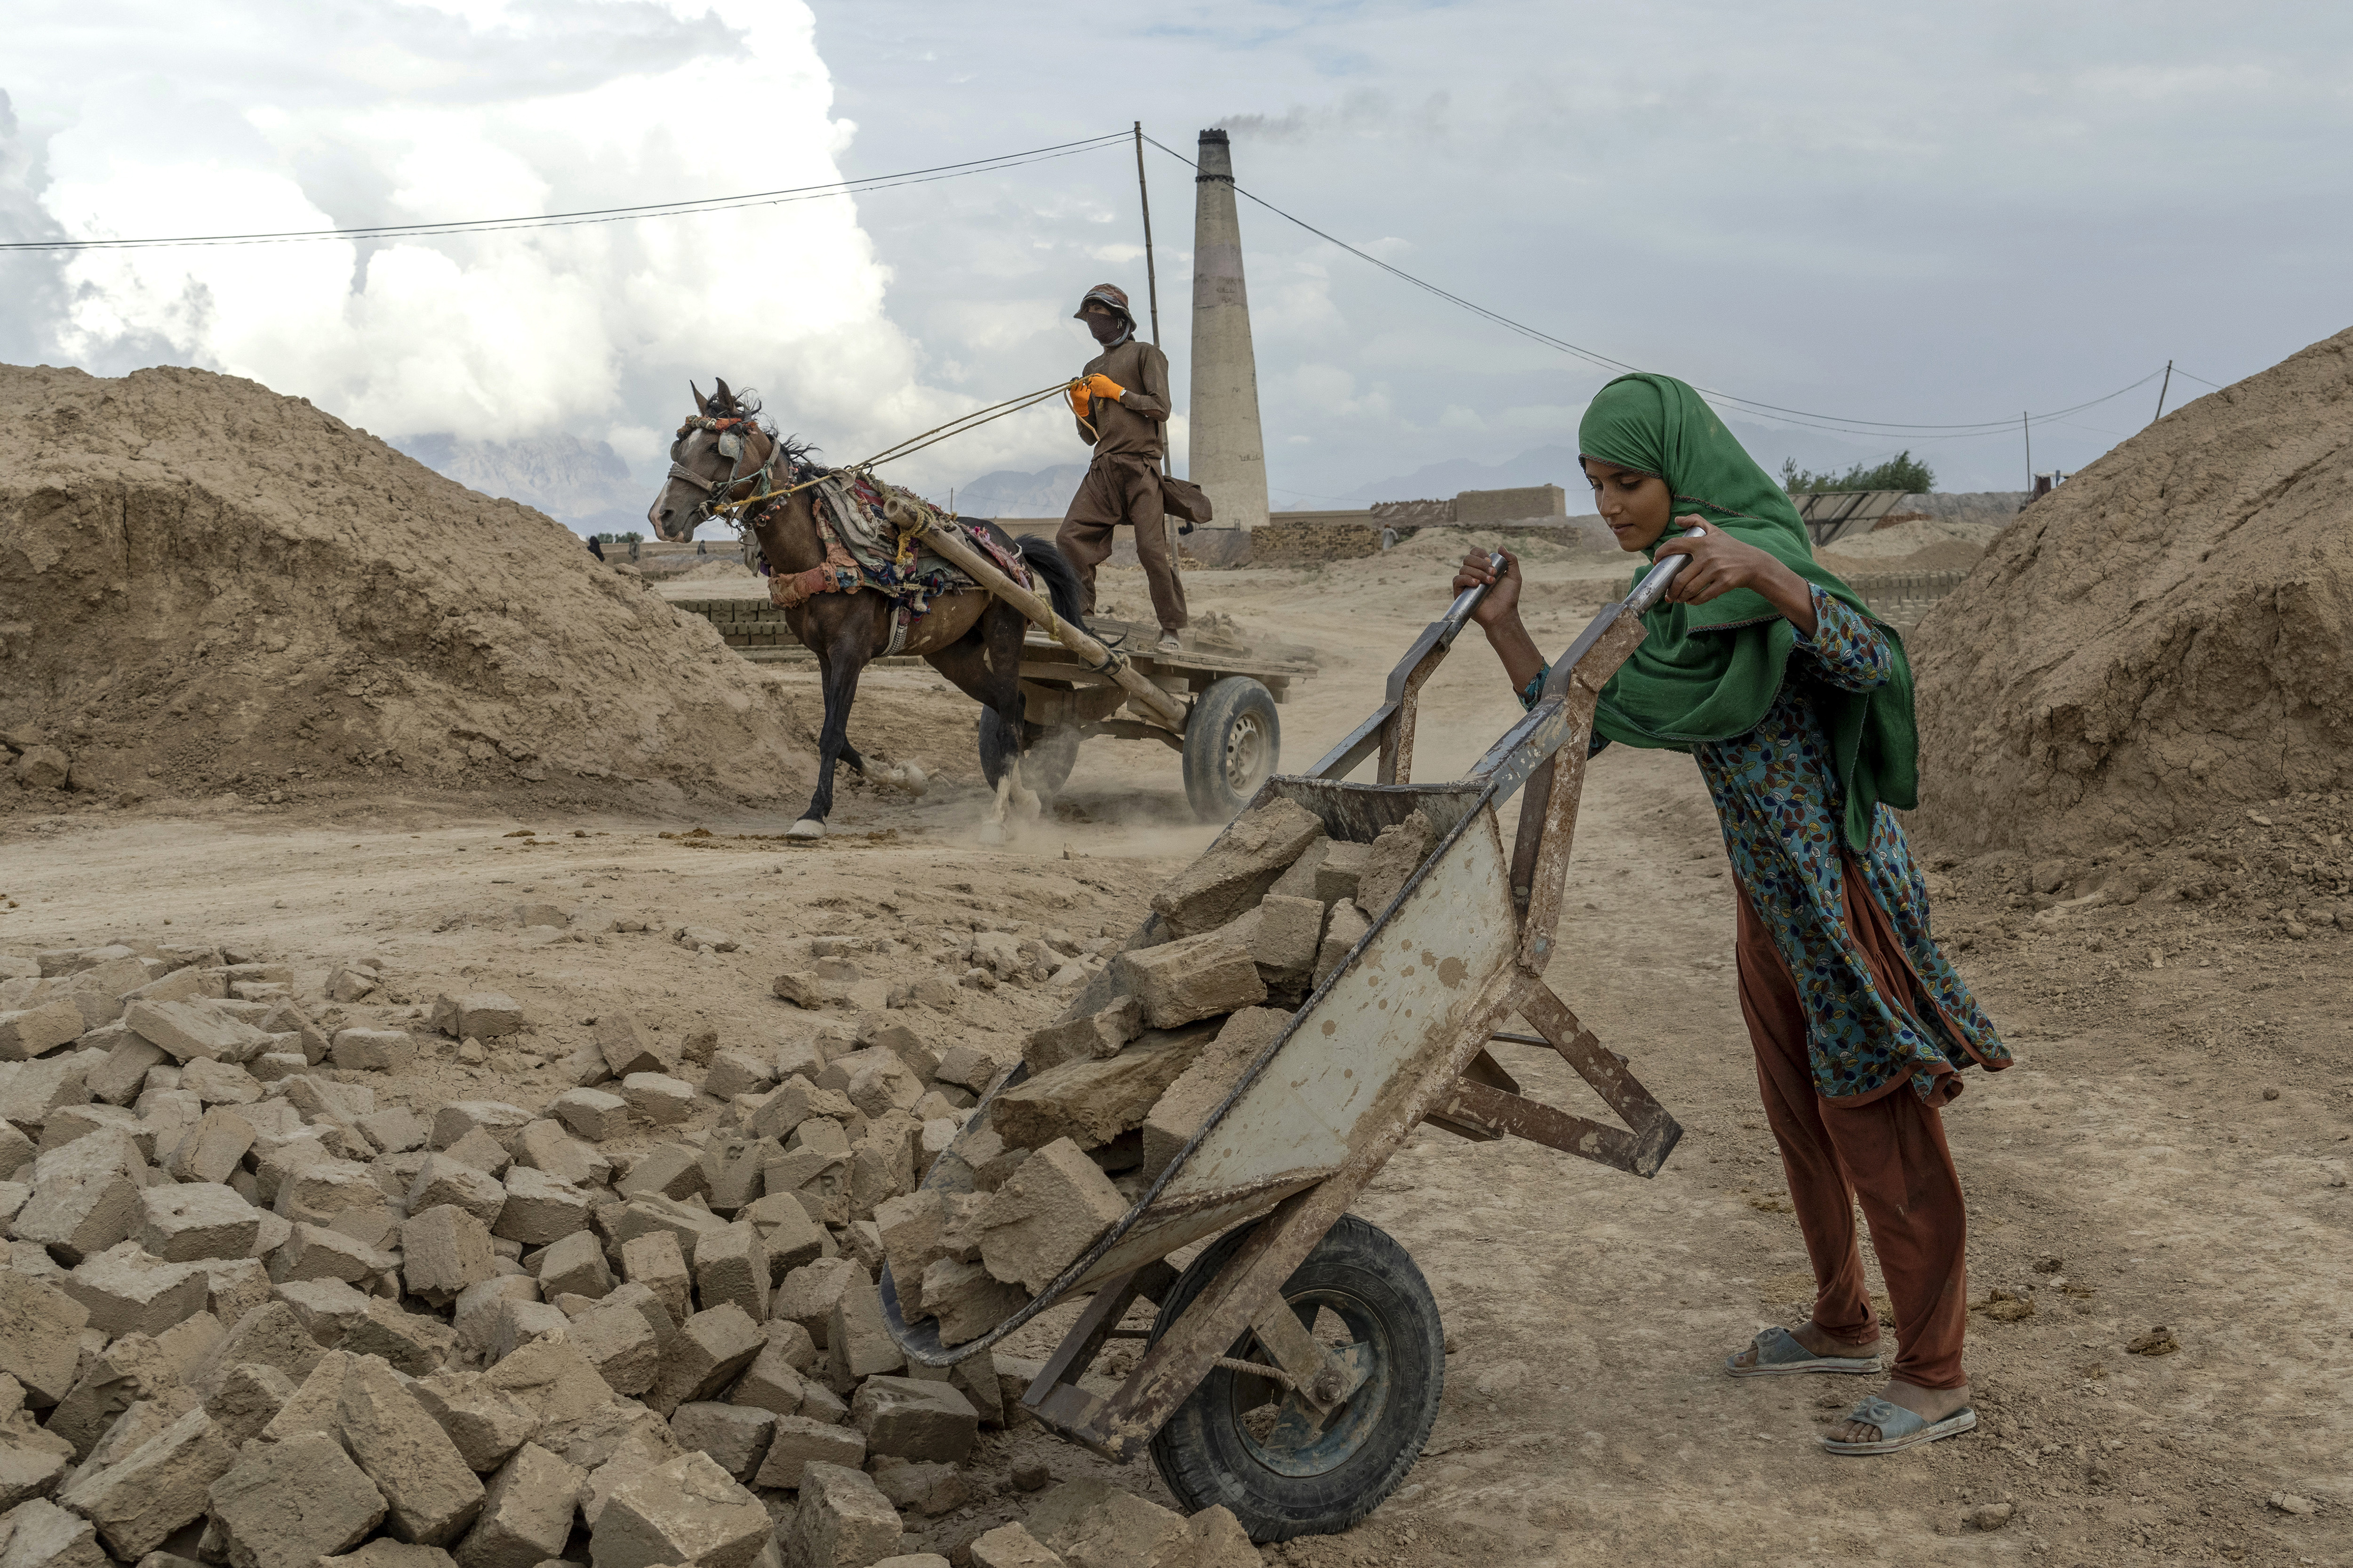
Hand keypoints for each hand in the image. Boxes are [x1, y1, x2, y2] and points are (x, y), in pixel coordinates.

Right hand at [1067, 381, 1092, 419]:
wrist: (1080, 406)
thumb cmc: (1076, 398)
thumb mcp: (1072, 394)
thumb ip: (1072, 388)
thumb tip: (1075, 380)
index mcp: (1072, 392)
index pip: (1074, 384)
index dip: (1076, 381)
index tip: (1076, 379)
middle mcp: (1077, 393)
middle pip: (1080, 383)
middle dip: (1081, 382)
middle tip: (1081, 382)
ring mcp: (1082, 395)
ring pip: (1085, 386)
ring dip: (1084, 388)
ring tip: (1083, 391)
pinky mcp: (1087, 396)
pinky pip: (1088, 389)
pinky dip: (1088, 390)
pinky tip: (1086, 393)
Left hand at [1082, 373, 1125, 401]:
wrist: (1111, 390)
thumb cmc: (1108, 382)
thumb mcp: (1103, 376)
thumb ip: (1098, 375)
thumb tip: (1095, 375)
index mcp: (1094, 379)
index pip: (1089, 379)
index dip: (1091, 380)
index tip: (1093, 381)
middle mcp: (1092, 384)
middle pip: (1089, 384)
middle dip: (1091, 385)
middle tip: (1096, 385)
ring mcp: (1093, 389)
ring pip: (1091, 389)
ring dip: (1093, 388)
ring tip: (1099, 388)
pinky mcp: (1095, 394)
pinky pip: (1094, 393)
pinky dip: (1096, 392)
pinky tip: (1100, 391)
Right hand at [1452, 549, 1521, 628]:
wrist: (1503, 614)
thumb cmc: (1508, 597)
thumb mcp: (1514, 576)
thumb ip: (1511, 560)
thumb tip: (1500, 546)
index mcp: (1483, 568)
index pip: (1475, 553)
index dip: (1481, 554)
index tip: (1491, 562)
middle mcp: (1473, 574)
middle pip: (1468, 558)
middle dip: (1481, 563)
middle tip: (1493, 573)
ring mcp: (1466, 583)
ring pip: (1464, 568)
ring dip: (1478, 573)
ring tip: (1490, 582)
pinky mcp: (1460, 593)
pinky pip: (1457, 580)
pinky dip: (1466, 579)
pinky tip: (1477, 584)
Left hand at [1655, 519, 1783, 604]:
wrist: (1754, 563)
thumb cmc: (1731, 547)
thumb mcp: (1715, 531)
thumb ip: (1696, 521)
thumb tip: (1677, 520)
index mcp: (1703, 543)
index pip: (1675, 545)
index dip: (1661, 553)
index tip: (1656, 561)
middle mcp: (1708, 556)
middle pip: (1680, 577)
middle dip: (1671, 589)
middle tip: (1668, 592)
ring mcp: (1716, 570)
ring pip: (1690, 589)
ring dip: (1680, 597)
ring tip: (1677, 598)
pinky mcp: (1724, 583)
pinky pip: (1703, 596)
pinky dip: (1693, 601)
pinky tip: (1690, 601)